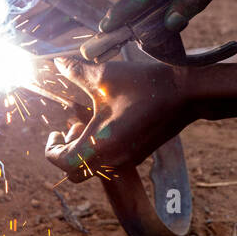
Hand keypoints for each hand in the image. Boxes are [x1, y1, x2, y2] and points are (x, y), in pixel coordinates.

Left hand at [43, 57, 192, 180]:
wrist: (185, 93)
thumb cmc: (144, 85)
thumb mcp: (104, 76)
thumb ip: (76, 72)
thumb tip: (58, 62)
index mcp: (99, 145)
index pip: (62, 162)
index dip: (51, 148)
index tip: (54, 132)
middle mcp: (112, 159)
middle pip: (77, 173)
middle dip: (68, 153)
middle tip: (74, 126)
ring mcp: (128, 159)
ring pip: (95, 167)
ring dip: (86, 150)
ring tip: (92, 119)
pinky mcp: (139, 154)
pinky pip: (111, 161)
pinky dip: (102, 148)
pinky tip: (110, 121)